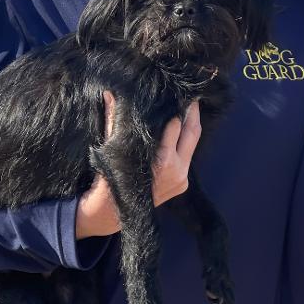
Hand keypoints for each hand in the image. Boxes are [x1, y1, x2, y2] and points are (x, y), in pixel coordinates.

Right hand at [75, 92, 201, 238]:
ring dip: (191, 125)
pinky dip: (185, 141)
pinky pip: (188, 156)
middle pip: (191, 133)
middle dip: (192, 112)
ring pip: (193, 144)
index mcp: (161, 161)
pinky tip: (182, 127)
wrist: (112, 211)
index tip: (176, 92)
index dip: (176, 107)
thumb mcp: (113, 146)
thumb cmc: (111, 175)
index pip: (175, 126)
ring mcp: (181, 178)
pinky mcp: (183, 184)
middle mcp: (175, 170)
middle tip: (191, 94)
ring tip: (189, 106)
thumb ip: (114, 119)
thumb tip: (110, 93)